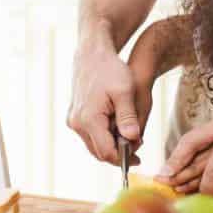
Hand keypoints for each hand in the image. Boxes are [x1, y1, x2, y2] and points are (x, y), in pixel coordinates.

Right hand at [67, 38, 140, 164]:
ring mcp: (73, 119)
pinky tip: (117, 127)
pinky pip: (89, 134)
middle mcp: (76, 123)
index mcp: (89, 119)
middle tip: (137, 147)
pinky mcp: (74, 116)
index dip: (123, 159)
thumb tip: (133, 140)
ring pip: (93, 144)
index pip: (106, 152)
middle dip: (118, 153)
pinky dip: (103, 136)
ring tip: (129, 135)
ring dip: (111, 145)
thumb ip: (128, 117)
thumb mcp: (125, 91)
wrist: (93, 54)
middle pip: (98, 151)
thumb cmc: (111, 69)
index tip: (138, 158)